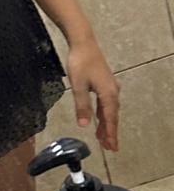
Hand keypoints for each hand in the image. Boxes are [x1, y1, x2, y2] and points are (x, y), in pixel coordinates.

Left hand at [65, 35, 119, 150]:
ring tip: (103, 137)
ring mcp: (110, 86)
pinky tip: (101, 118)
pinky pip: (106, 103)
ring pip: (109, 110)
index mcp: (108, 94)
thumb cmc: (80, 62)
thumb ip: (81, 106)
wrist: (83, 43)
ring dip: (107, 123)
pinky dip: (104, 113)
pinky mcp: (105, 82)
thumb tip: (84, 125)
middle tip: (110, 147)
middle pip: (112, 116)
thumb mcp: (78, 86)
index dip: (110, 134)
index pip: (110, 119)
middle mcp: (113, 91)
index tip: (112, 147)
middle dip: (110, 132)